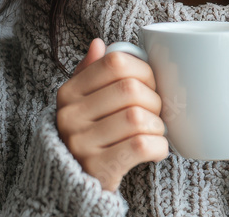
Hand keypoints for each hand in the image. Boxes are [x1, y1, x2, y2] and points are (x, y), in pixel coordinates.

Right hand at [56, 38, 168, 191]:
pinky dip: (158, 146)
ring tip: (153, 132)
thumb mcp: (84, 102)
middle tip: (155, 113)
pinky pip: (141, 145)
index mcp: (69, 93)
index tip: (149, 85)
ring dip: (157, 126)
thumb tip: (99, 44)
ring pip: (138, 118)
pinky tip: (155, 149)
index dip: (144, 70)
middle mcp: (70, 116)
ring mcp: (81, 143)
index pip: (116, 63)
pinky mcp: (97, 168)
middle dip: (155, 100)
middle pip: (131, 89)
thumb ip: (91, 72)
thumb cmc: (91, 135)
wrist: (77, 184)